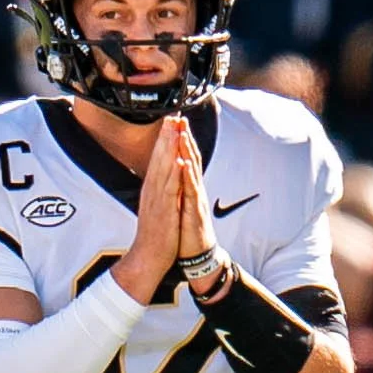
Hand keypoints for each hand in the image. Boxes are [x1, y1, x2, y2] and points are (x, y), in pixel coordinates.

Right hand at [113, 119, 182, 301]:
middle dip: (165, 136)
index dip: (164, 139)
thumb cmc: (155, 234)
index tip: (169, 121)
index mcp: (152, 189)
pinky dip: (173, 174)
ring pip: (163, 168)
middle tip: (172, 114)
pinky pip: (169, 188)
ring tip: (173, 129)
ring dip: (168, 148)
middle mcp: (152, 190)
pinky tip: (178, 160)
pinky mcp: (163, 210)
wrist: (147, 257)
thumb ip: (161, 191)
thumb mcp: (158, 207)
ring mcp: (156, 199)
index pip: (158, 159)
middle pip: (158, 158)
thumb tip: (167, 177)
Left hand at [175, 118, 218, 271]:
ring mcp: (196, 199)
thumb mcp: (181, 204)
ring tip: (181, 134)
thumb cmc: (188, 230)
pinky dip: (187, 177)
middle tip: (179, 118)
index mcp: (188, 187)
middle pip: (190, 159)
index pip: (185, 158)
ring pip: (192, 171)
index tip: (174, 122)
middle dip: (185, 138)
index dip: (180, 140)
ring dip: (187, 152)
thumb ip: (179, 188)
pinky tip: (183, 165)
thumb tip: (174, 174)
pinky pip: (191, 192)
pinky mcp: (195, 211)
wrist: (198, 254)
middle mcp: (194, 189)